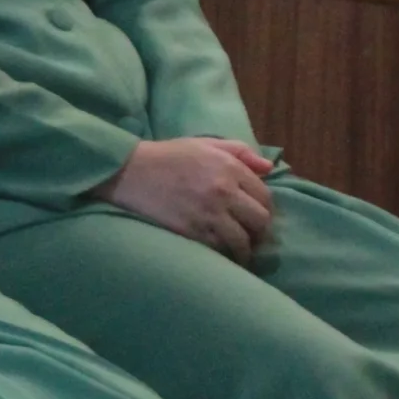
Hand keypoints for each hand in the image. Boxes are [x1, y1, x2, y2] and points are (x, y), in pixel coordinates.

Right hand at [93, 137, 275, 260]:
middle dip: (260, 231)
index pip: (265, 196)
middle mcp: (224, 190)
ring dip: (245, 248)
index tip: (256, 216)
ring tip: (240, 251)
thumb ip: (239, 151)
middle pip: (261, 220)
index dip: (264, 208)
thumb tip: (269, 168)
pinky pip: (222, 249)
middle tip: (252, 235)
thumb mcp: (203, 144)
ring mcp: (209, 213)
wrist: (129, 171)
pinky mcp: (194, 231)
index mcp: (229, 166)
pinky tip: (222, 253)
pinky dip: (226, 254)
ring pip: (244, 240)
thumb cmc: (168, 156)